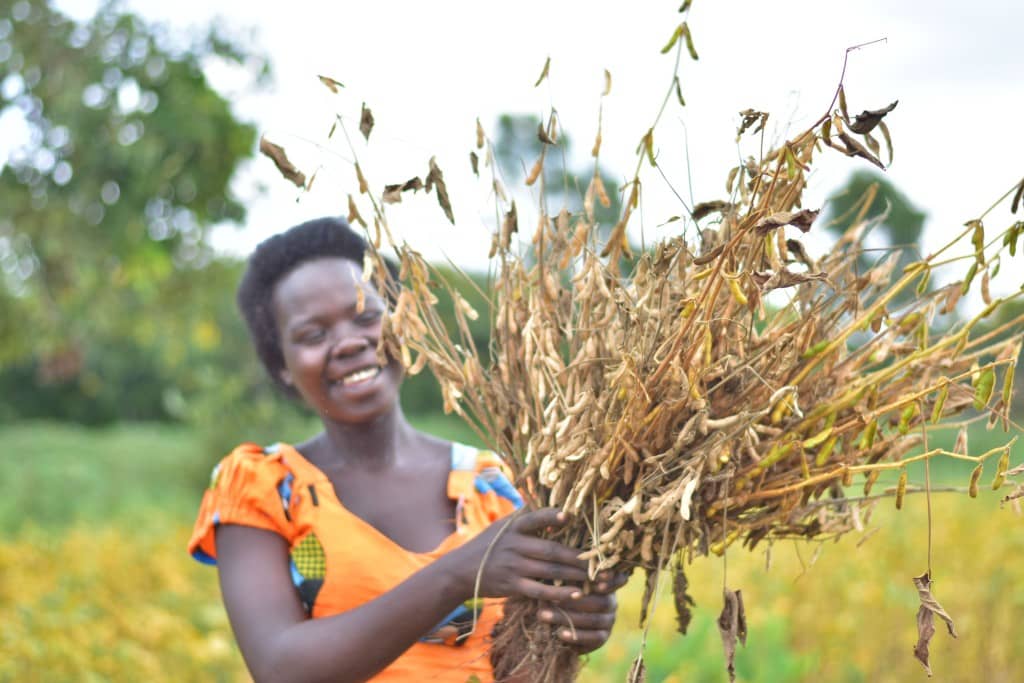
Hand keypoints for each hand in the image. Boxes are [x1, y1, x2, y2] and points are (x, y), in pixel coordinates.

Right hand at [445, 508, 590, 602]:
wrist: (461, 570)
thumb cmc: (488, 544)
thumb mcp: (502, 525)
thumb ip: (524, 514)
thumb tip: (544, 493)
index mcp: (514, 527)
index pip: (534, 518)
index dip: (551, 516)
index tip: (569, 515)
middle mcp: (514, 545)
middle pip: (551, 550)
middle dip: (578, 557)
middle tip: (602, 560)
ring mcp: (513, 567)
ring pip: (550, 571)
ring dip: (575, 575)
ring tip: (597, 579)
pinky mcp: (513, 586)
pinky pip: (540, 591)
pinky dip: (559, 594)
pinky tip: (576, 594)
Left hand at [536, 571, 628, 652]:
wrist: (557, 622)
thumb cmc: (556, 592)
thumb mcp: (559, 581)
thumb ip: (562, 577)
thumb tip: (557, 570)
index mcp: (603, 583)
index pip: (615, 580)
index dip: (610, 582)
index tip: (594, 583)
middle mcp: (610, 601)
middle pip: (601, 602)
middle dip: (573, 601)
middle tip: (550, 598)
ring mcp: (609, 620)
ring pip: (595, 620)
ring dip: (568, 618)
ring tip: (545, 616)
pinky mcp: (603, 637)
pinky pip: (595, 638)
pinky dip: (577, 636)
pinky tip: (560, 633)